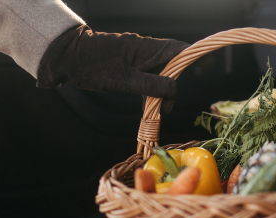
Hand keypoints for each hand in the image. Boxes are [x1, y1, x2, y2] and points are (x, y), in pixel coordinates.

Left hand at [36, 25, 213, 112]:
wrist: (65, 57)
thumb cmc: (92, 65)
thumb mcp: (123, 80)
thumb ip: (151, 84)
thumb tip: (175, 88)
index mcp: (145, 49)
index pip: (178, 50)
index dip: (196, 57)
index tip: (210, 65)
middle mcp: (144, 51)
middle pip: (171, 66)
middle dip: (174, 86)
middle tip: (166, 107)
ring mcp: (136, 57)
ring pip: (159, 74)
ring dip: (162, 91)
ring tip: (157, 110)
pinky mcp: (127, 65)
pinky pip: (147, 77)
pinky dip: (151, 90)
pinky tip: (148, 104)